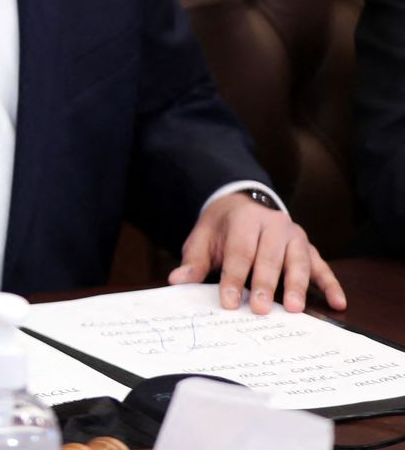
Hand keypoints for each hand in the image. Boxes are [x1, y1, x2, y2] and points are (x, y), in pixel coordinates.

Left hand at [168, 192, 347, 313]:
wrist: (240, 205)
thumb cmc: (220, 229)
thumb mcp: (202, 239)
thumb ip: (193, 261)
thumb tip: (177, 281)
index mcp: (244, 220)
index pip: (240, 252)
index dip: (234, 279)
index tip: (230, 303)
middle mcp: (274, 224)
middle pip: (270, 258)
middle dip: (266, 285)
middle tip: (262, 311)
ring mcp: (295, 235)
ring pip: (298, 261)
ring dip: (297, 286)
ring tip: (295, 310)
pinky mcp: (308, 247)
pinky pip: (321, 266)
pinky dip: (331, 284)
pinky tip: (338, 302)